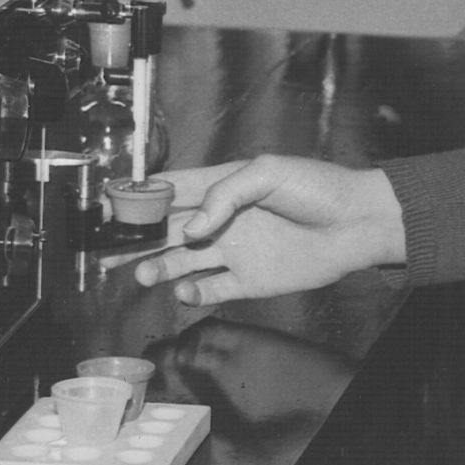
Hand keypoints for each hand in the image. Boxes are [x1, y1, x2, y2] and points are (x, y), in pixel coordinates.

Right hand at [126, 156, 405, 307]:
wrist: (357, 223)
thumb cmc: (318, 188)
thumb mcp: (267, 172)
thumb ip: (224, 195)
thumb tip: (192, 229)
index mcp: (223, 185)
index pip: (172, 190)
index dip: (140, 197)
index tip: (110, 206)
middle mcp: (222, 219)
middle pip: (167, 230)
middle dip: (136, 239)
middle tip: (107, 251)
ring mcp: (235, 250)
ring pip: (182, 261)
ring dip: (159, 267)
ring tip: (144, 273)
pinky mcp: (250, 280)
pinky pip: (212, 289)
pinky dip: (194, 292)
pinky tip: (185, 290)